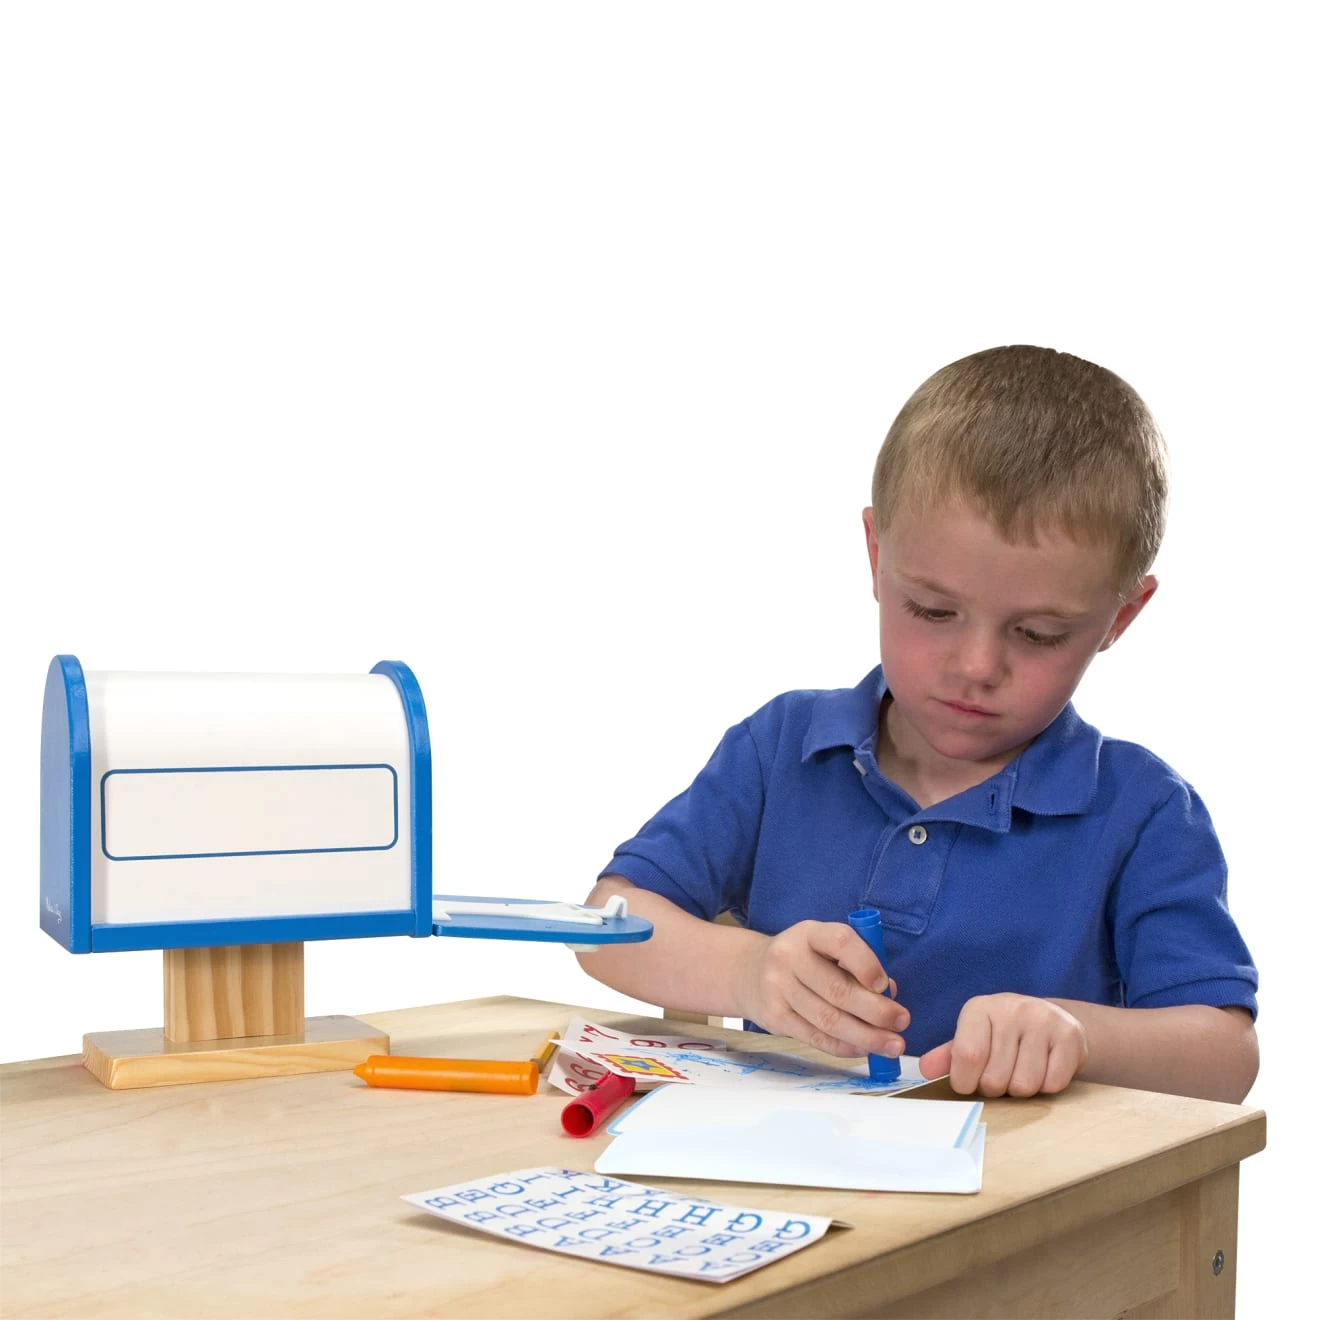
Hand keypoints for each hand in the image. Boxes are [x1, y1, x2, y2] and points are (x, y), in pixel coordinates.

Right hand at [733, 920, 908, 1058]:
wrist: (749, 972)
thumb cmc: (803, 960)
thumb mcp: (824, 948)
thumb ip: (856, 965)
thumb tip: (889, 995)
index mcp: (808, 933)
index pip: (840, 942)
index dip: (867, 963)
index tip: (886, 985)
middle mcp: (789, 957)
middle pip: (837, 990)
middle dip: (876, 1011)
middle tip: (902, 1023)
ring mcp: (777, 988)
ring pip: (828, 1019)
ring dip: (866, 1036)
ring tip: (892, 1045)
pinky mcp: (774, 1017)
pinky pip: (815, 1037)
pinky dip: (844, 1046)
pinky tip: (863, 1050)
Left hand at [919, 994, 1087, 1096]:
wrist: (1051, 1018)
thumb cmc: (1002, 1034)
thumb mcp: (973, 1038)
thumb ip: (948, 1056)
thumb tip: (925, 1069)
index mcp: (979, 1008)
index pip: (967, 1056)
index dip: (965, 1082)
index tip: (969, 1084)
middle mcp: (1010, 1008)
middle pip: (995, 1078)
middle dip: (994, 1089)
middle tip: (1000, 1075)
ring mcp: (1042, 1020)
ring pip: (1024, 1085)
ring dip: (1020, 1091)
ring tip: (1020, 1071)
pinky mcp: (1069, 1036)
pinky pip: (1052, 1084)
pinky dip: (1046, 1087)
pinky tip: (1043, 1069)